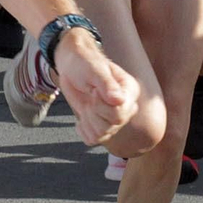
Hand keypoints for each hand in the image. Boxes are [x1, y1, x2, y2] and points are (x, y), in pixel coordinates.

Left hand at [51, 30, 139, 147]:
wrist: (72, 65)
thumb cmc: (84, 63)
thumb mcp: (94, 70)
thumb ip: (107, 85)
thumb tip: (119, 101)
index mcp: (130, 92)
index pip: (120, 113)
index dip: (101, 105)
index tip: (94, 90)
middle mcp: (127, 108)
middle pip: (112, 125)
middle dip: (93, 111)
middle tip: (90, 95)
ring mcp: (114, 120)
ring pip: (101, 135)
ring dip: (87, 119)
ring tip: (87, 103)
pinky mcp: (102, 127)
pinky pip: (92, 140)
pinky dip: (83, 129)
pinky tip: (83, 116)